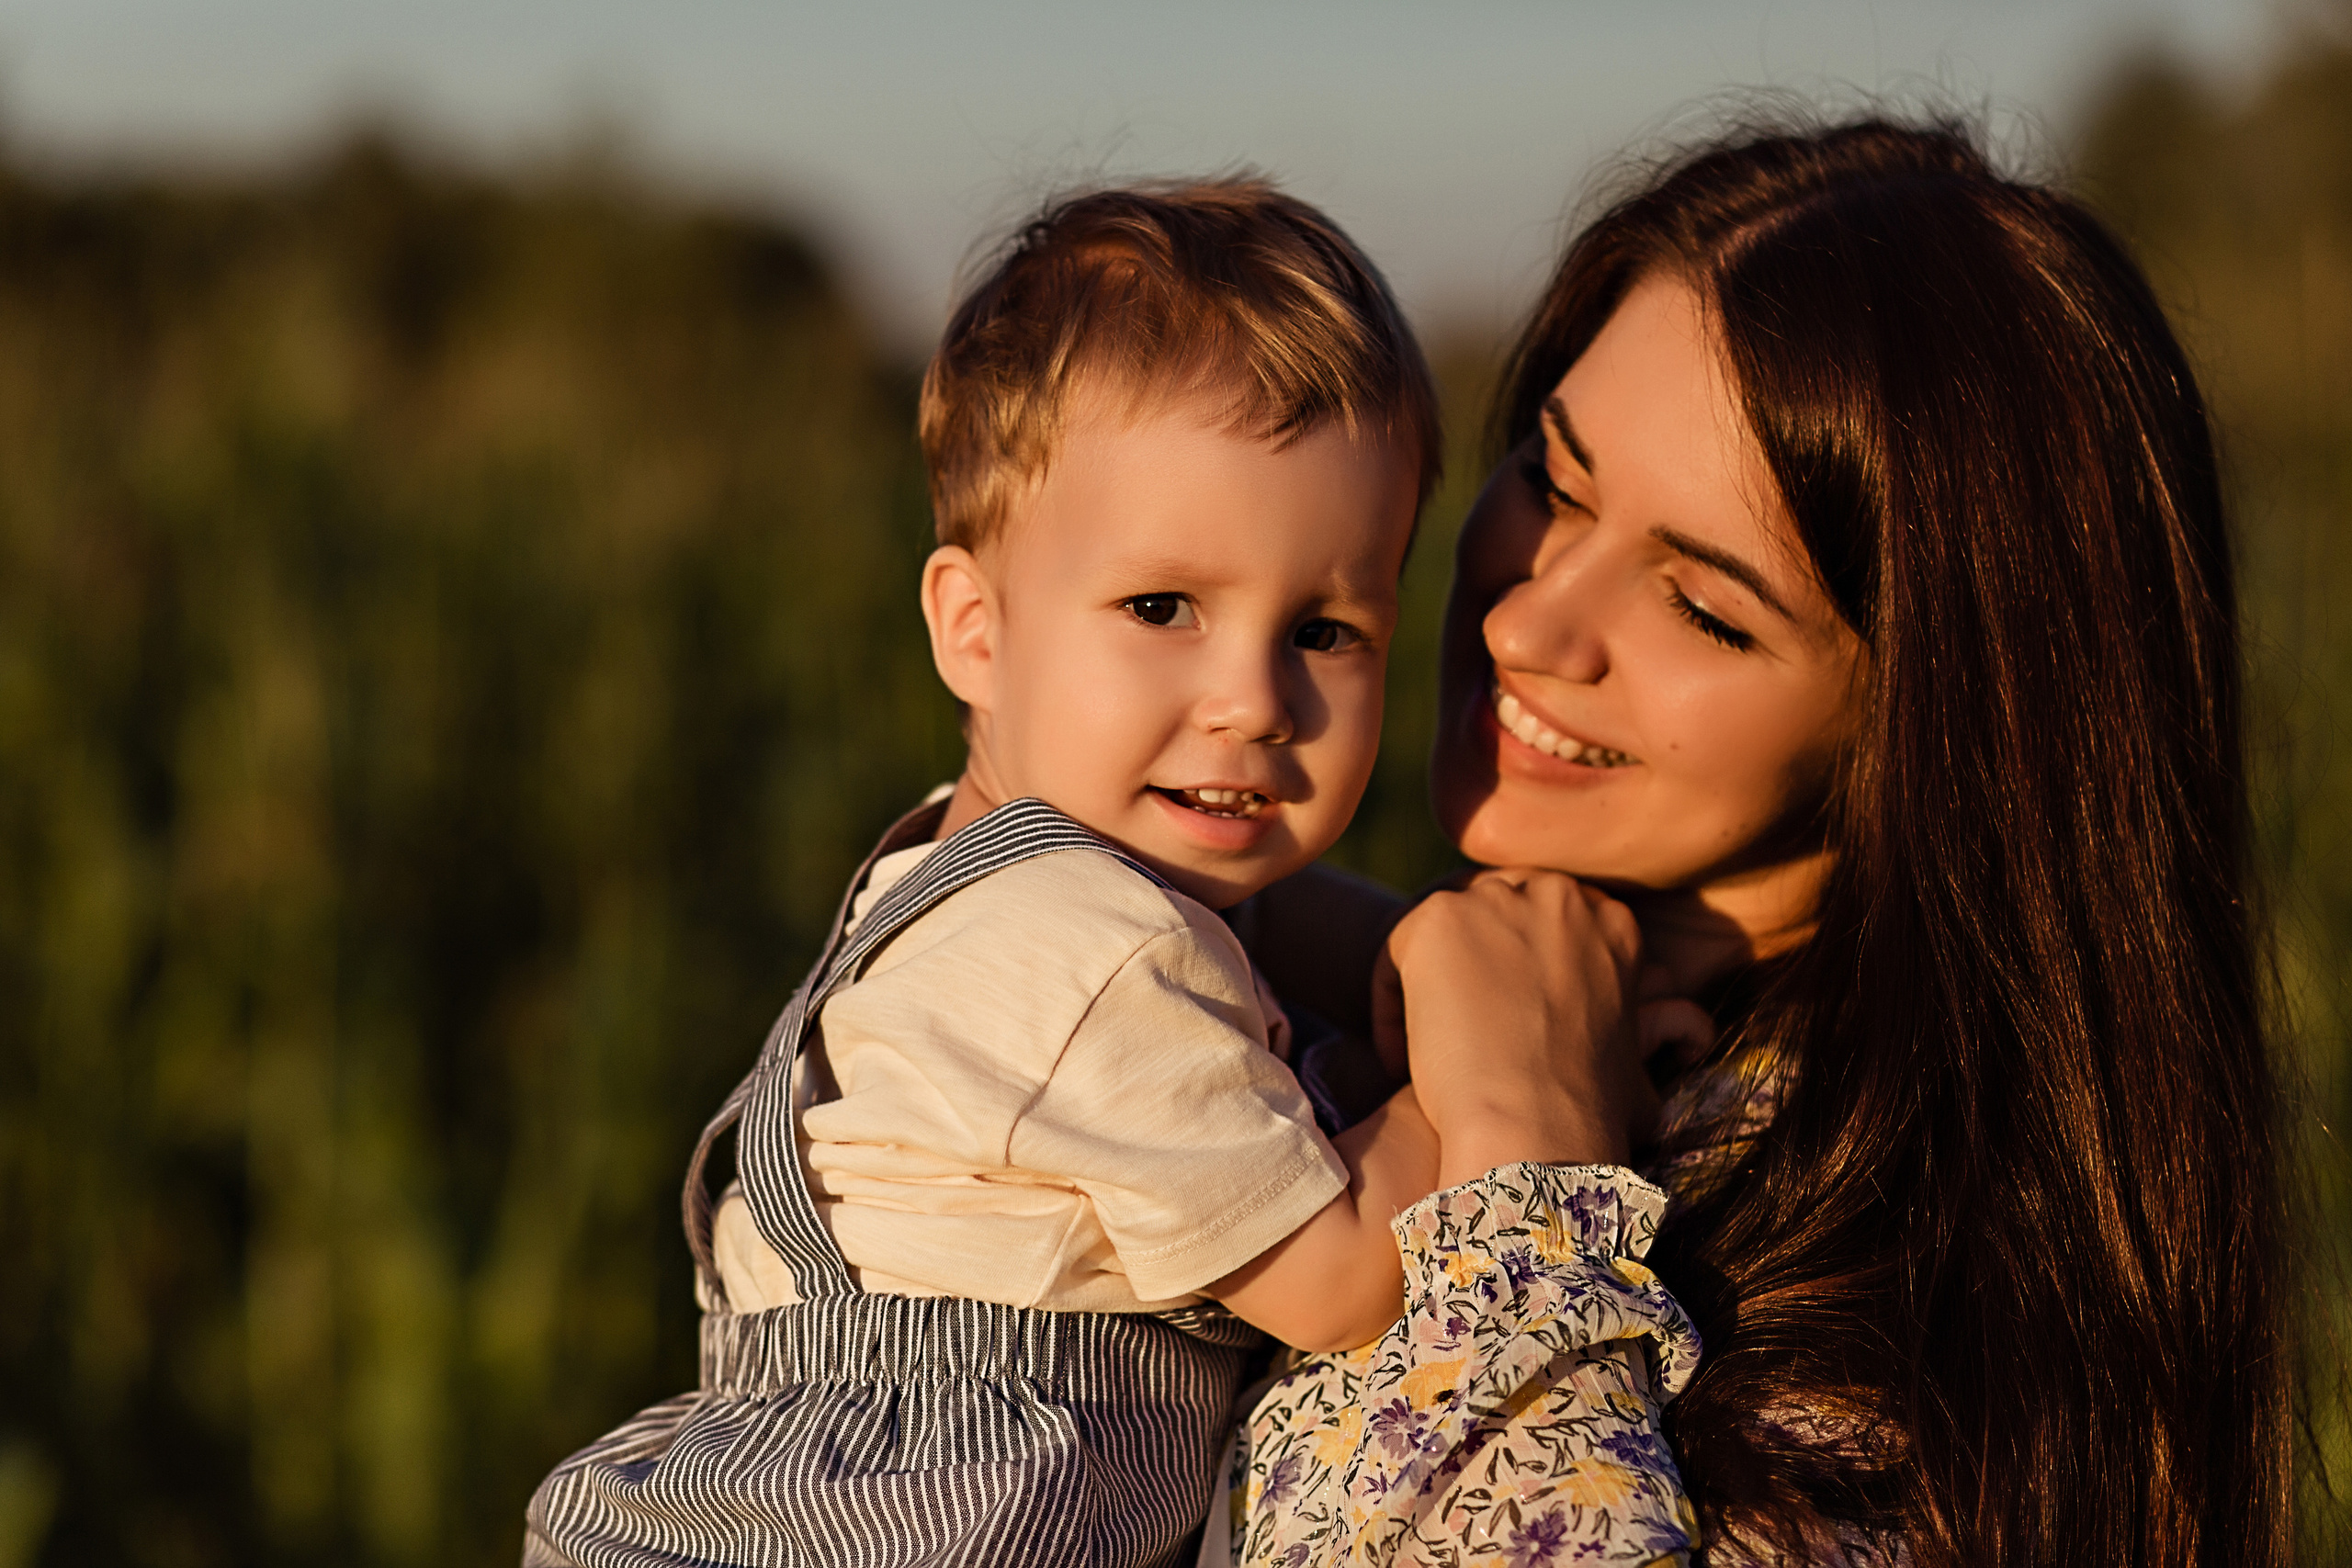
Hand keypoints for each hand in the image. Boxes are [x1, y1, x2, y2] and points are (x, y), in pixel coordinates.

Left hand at [1382, 869, 1710, 1185]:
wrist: (1536, 1128)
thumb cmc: (1590, 1115)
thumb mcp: (1639, 1055)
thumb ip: (1648, 1022)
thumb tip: (1687, 1032)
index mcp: (1613, 920)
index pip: (1541, 916)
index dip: (1512, 969)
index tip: (1500, 1021)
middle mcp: (1560, 895)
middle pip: (1491, 908)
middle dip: (1468, 966)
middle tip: (1453, 1029)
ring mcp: (1496, 901)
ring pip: (1442, 929)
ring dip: (1428, 985)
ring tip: (1423, 1049)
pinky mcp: (1438, 920)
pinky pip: (1396, 951)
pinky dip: (1391, 1003)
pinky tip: (1400, 1055)